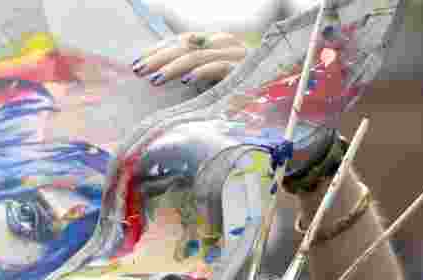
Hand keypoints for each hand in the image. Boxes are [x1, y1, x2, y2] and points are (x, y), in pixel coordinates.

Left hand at [133, 32, 247, 86]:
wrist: (283, 94)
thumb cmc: (248, 92)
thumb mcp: (217, 81)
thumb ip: (197, 72)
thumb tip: (167, 76)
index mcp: (218, 43)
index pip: (183, 41)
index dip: (160, 50)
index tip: (139, 62)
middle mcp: (226, 45)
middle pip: (186, 46)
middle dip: (159, 58)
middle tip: (139, 70)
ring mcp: (236, 56)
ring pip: (197, 56)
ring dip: (173, 67)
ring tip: (155, 80)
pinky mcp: (244, 70)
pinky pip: (219, 67)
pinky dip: (201, 72)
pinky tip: (185, 81)